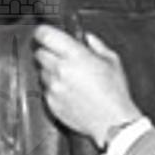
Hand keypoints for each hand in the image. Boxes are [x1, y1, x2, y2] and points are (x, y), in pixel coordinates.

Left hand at [32, 25, 139, 147]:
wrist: (112, 122)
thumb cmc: (115, 94)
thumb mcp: (112, 61)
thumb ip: (96, 45)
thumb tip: (86, 37)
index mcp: (75, 55)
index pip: (45, 35)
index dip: (43, 32)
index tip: (45, 33)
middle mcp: (60, 69)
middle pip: (39, 53)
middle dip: (48, 52)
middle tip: (61, 56)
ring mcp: (53, 87)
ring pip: (42, 71)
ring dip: (51, 71)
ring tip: (70, 78)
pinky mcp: (50, 102)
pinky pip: (45, 89)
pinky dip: (53, 87)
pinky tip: (69, 91)